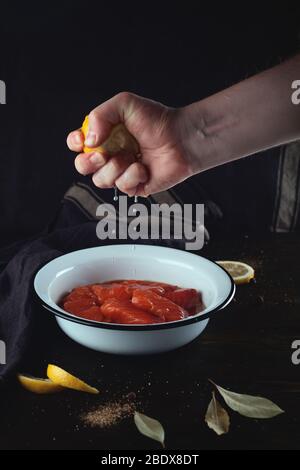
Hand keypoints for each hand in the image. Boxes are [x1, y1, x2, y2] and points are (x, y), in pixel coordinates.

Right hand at [67, 92, 193, 195]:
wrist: (182, 139)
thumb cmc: (157, 120)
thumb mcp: (125, 104)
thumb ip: (99, 115)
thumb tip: (88, 141)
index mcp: (104, 135)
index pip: (77, 143)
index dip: (75, 143)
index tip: (82, 141)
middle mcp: (109, 154)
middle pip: (82, 166)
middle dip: (87, 162)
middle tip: (102, 155)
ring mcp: (120, 172)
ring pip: (100, 180)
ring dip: (114, 168)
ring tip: (132, 156)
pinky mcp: (133, 186)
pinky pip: (121, 187)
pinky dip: (132, 176)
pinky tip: (144, 167)